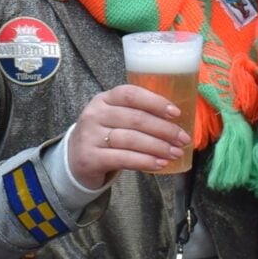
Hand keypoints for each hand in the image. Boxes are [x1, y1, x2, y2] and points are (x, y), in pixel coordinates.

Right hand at [65, 85, 190, 189]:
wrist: (75, 160)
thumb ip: (137, 114)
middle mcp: (94, 114)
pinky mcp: (90, 158)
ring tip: (175, 153)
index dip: (154, 102)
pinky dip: (145, 161)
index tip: (176, 112)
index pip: (130, 94)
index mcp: (104, 99)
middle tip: (183, 139)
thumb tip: (175, 121)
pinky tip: (159, 164)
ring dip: (158, 147)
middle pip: (135, 119)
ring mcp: (90, 136)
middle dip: (164, 129)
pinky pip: (123, 158)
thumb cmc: (104, 136)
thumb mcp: (115, 118)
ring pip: (131, 139)